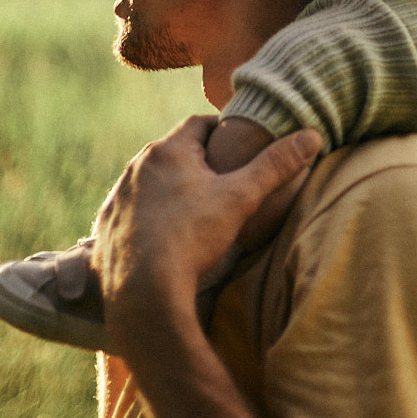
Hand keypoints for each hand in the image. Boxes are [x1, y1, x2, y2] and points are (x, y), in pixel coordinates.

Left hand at [91, 116, 322, 357]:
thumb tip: (312, 135)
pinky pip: (128, 212)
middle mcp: (136, 167)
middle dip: (195, 162)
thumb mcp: (242, 198)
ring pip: (149, 182)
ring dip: (168, 189)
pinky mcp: (103, 228)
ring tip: (192, 210)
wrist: (144, 294)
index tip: (236, 146)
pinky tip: (160, 236)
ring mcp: (117, 198)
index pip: (199, 124)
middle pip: (173, 152)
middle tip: (220, 181)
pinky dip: (145, 217)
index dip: (221, 132)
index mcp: (168, 150)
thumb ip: (276, 165)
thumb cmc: (194, 238)